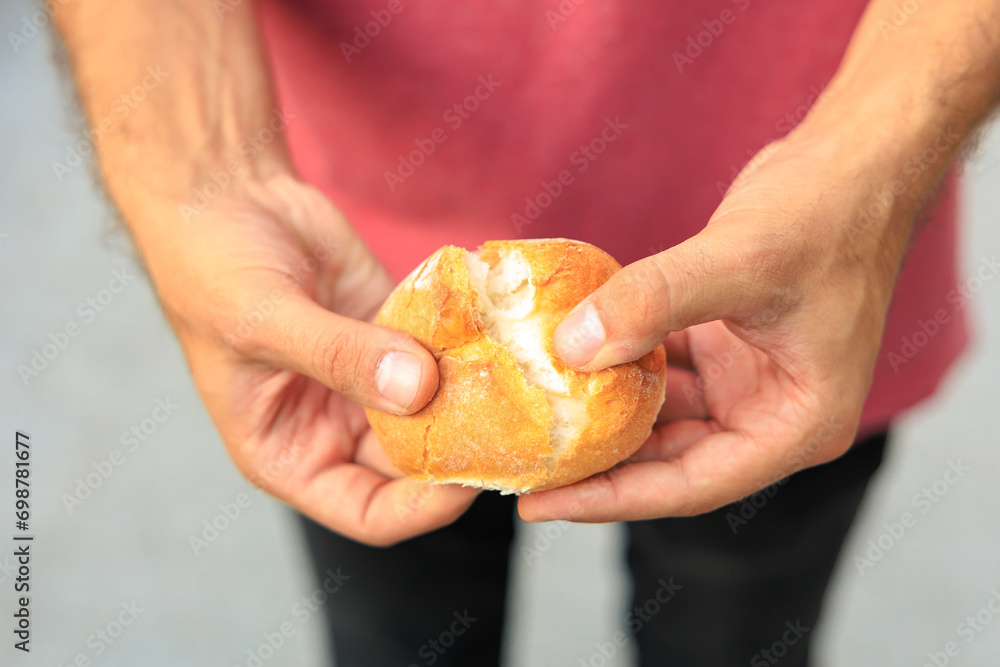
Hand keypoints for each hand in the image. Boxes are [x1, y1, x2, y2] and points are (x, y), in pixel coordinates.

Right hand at [150, 174, 478, 544]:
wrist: (225, 195)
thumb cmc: (213, 270)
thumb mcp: (263, 320)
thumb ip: (338, 357)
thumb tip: (418, 388)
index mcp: (290, 454)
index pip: (367, 513)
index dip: (420, 509)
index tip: (468, 480)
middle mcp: (335, 429)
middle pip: (413, 468)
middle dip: (458, 452)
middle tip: (510, 427)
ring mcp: (370, 381)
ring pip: (436, 412)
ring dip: (472, 399)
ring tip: (511, 379)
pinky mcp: (395, 335)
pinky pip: (442, 355)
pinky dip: (468, 349)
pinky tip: (496, 333)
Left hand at [517, 131, 914, 522]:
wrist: (855, 161)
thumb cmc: (825, 213)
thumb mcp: (738, 260)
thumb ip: (653, 303)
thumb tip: (571, 349)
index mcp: (796, 424)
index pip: (691, 485)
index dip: (612, 497)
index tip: (541, 503)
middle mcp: (771, 414)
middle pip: (670, 461)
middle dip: (599, 464)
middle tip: (524, 466)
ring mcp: (747, 381)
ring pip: (660, 416)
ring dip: (603, 413)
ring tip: (534, 419)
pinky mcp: (724, 347)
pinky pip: (659, 370)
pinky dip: (618, 364)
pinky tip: (570, 356)